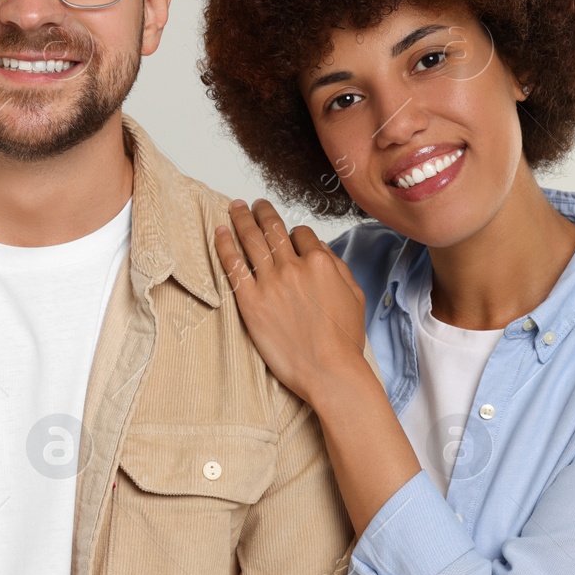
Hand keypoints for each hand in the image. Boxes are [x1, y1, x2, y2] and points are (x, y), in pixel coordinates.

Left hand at [213, 199, 368, 403]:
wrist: (328, 370)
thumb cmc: (344, 340)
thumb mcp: (354, 296)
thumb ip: (338, 267)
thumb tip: (320, 249)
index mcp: (321, 263)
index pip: (301, 234)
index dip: (293, 234)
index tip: (287, 237)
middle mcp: (294, 266)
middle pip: (273, 229)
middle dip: (262, 211)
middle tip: (254, 203)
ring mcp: (270, 283)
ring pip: (251, 240)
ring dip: (241, 218)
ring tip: (235, 207)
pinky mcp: (250, 301)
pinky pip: (233, 265)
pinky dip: (224, 244)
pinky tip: (220, 231)